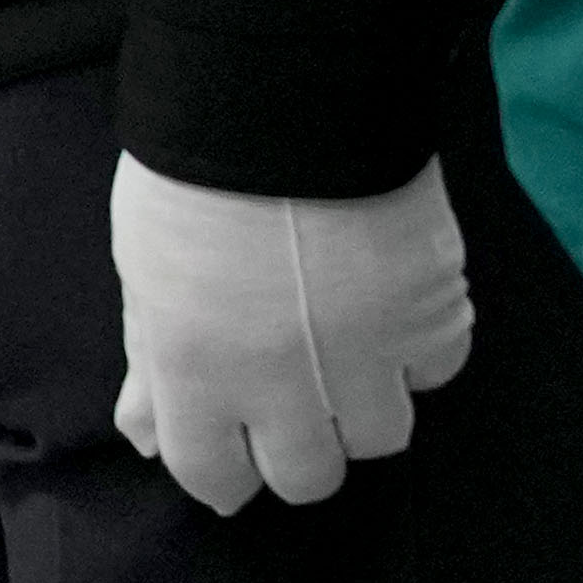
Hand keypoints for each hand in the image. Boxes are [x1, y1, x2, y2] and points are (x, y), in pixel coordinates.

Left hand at [107, 154, 475, 514]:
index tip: (234, 456)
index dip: (224, 475)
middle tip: (296, 408)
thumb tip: (146, 437)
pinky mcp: (434, 317)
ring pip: (384, 437)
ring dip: (364, 408)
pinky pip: (437, 371)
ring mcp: (367, 356)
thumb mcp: (145, 271)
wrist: (285, 104)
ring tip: (345, 352)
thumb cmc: (193, 179)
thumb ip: (152, 360)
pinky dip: (419, 354)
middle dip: (301, 453)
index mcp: (195, 372)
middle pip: (310, 479)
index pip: (212, 477)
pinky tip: (391, 311)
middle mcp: (283, 384)